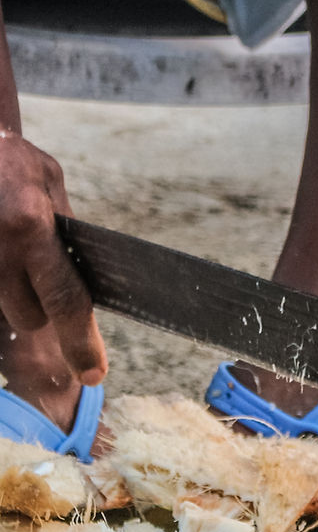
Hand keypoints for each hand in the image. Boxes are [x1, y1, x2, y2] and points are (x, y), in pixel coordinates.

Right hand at [0, 129, 106, 384]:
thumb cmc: (9, 157)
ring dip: (13, 292)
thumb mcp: (49, 182)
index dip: (82, 343)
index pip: (66, 300)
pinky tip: (1, 248)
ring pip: (3, 307)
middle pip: (30, 316)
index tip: (94, 373)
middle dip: (41, 308)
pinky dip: (0, 281)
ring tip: (11, 247)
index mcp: (31, 226)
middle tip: (37, 270)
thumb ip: (64, 231)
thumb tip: (86, 276)